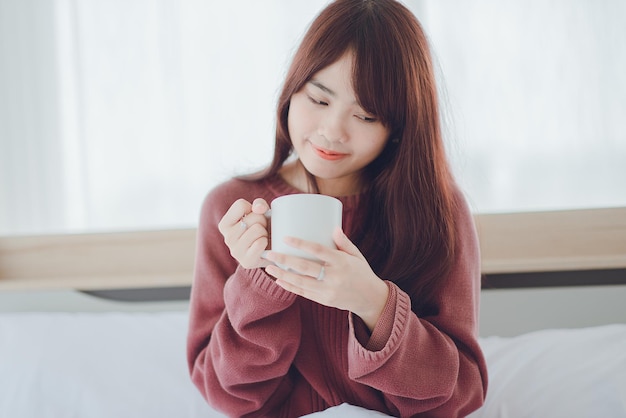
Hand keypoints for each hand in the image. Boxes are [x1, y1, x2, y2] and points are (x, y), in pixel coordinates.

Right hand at [218, 198, 270, 268]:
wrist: (269, 253)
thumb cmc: (262, 229)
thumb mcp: (259, 212)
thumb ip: (258, 204)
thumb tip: (259, 208)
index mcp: (225, 225)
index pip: (241, 205)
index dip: (253, 209)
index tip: (253, 217)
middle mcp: (227, 238)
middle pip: (253, 217)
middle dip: (263, 221)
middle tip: (261, 230)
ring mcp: (236, 251)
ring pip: (258, 229)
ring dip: (265, 232)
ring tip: (262, 237)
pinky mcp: (246, 261)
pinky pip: (260, 242)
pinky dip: (266, 242)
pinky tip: (263, 247)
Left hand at [264, 227, 388, 330]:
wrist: (370, 299)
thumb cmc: (362, 272)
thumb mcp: (357, 255)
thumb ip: (344, 243)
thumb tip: (334, 227)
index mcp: (342, 262)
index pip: (318, 251)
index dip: (301, 244)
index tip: (285, 237)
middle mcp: (334, 277)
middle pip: (305, 267)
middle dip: (285, 260)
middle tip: (270, 253)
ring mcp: (328, 291)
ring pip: (301, 282)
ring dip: (282, 275)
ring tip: (268, 268)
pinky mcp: (324, 300)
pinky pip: (304, 293)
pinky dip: (290, 287)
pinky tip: (279, 281)